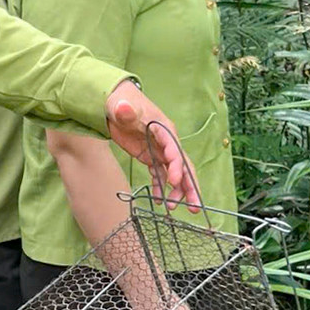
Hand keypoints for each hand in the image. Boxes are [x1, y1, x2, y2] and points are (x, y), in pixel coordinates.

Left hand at [104, 81, 201, 208]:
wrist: (114, 102)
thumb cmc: (120, 101)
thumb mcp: (120, 106)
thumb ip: (124, 110)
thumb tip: (123, 108)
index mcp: (163, 129)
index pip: (174, 149)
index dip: (176, 166)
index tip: (173, 182)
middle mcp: (166, 141)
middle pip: (183, 165)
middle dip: (189, 186)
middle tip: (194, 207)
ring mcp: (159, 150)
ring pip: (174, 173)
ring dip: (176, 191)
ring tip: (170, 208)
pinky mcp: (150, 156)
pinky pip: (160, 174)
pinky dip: (160, 187)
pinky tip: (158, 200)